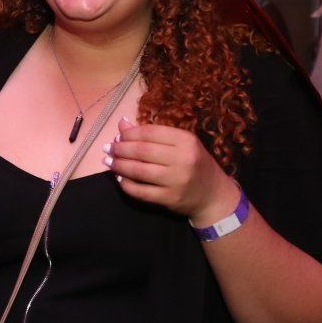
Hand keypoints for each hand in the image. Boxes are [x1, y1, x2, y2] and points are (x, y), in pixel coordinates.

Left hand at [104, 117, 238, 221]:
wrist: (214, 195)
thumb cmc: (195, 164)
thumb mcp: (181, 144)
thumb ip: (153, 134)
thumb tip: (122, 124)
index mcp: (186, 140)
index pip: (149, 132)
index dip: (129, 134)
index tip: (117, 136)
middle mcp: (182, 159)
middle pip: (141, 150)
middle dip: (120, 149)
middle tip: (108, 149)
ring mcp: (176, 180)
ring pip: (138, 170)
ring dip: (118, 165)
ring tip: (108, 162)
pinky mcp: (169, 198)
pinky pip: (140, 191)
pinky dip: (126, 184)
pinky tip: (119, 178)